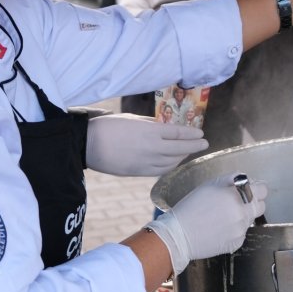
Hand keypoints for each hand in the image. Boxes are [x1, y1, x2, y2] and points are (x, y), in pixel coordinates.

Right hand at [85, 114, 206, 175]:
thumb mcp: (131, 119)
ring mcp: (146, 162)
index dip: (191, 134)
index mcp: (151, 131)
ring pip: (171, 162)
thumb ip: (150, 124)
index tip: (201, 133)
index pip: (178, 133)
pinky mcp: (138, 172)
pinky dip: (170, 166)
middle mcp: (152, 148)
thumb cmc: (108, 127)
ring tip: (189, 152)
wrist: (88, 145)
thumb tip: (162, 126)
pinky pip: (160, 170)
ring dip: (182, 156)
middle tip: (204, 143)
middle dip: (194, 146)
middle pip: (179, 149)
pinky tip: (173, 162)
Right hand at [147, 172, 268, 272]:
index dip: (256, 189)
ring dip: (242, 217)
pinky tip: (219, 228)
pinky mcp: (236, 243)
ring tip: (222, 217)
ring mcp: (241, 230)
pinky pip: (241, 233)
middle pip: (261, 207)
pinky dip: (234, 230)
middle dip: (253, 203)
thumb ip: (232, 180)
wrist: (179, 234)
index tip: (250, 190)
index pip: (262, 191)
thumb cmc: (192, 206)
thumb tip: (246, 180)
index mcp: (238, 196)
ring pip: (250, 220)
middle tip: (238, 203)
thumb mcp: (210, 184)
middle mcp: (243, 214)